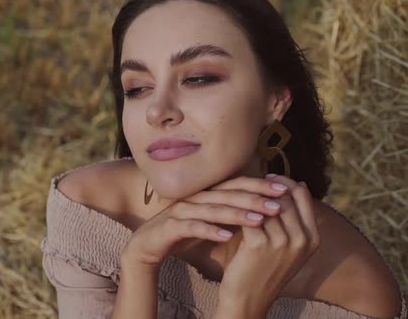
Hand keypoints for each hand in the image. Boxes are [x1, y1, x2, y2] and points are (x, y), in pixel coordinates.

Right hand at [121, 176, 289, 269]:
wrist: (146, 246)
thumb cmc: (181, 233)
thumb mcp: (209, 222)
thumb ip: (229, 214)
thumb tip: (261, 211)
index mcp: (205, 194)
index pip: (237, 185)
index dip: (260, 185)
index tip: (285, 191)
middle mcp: (194, 198)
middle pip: (227, 194)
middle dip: (254, 197)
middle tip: (278, 204)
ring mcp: (181, 210)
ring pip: (212, 209)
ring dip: (236, 213)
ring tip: (259, 219)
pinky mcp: (169, 226)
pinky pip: (192, 227)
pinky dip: (210, 231)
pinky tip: (227, 236)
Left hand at [216, 175, 320, 317]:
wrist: (248, 300)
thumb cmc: (263, 269)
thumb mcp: (287, 246)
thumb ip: (290, 220)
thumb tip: (290, 184)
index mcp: (313, 238)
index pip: (303, 195)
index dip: (285, 182)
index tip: (268, 177)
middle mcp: (302, 239)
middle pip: (285, 196)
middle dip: (266, 184)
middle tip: (248, 180)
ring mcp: (283, 242)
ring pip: (266, 203)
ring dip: (250, 194)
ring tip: (237, 188)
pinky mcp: (260, 244)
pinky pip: (249, 215)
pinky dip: (238, 207)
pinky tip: (228, 203)